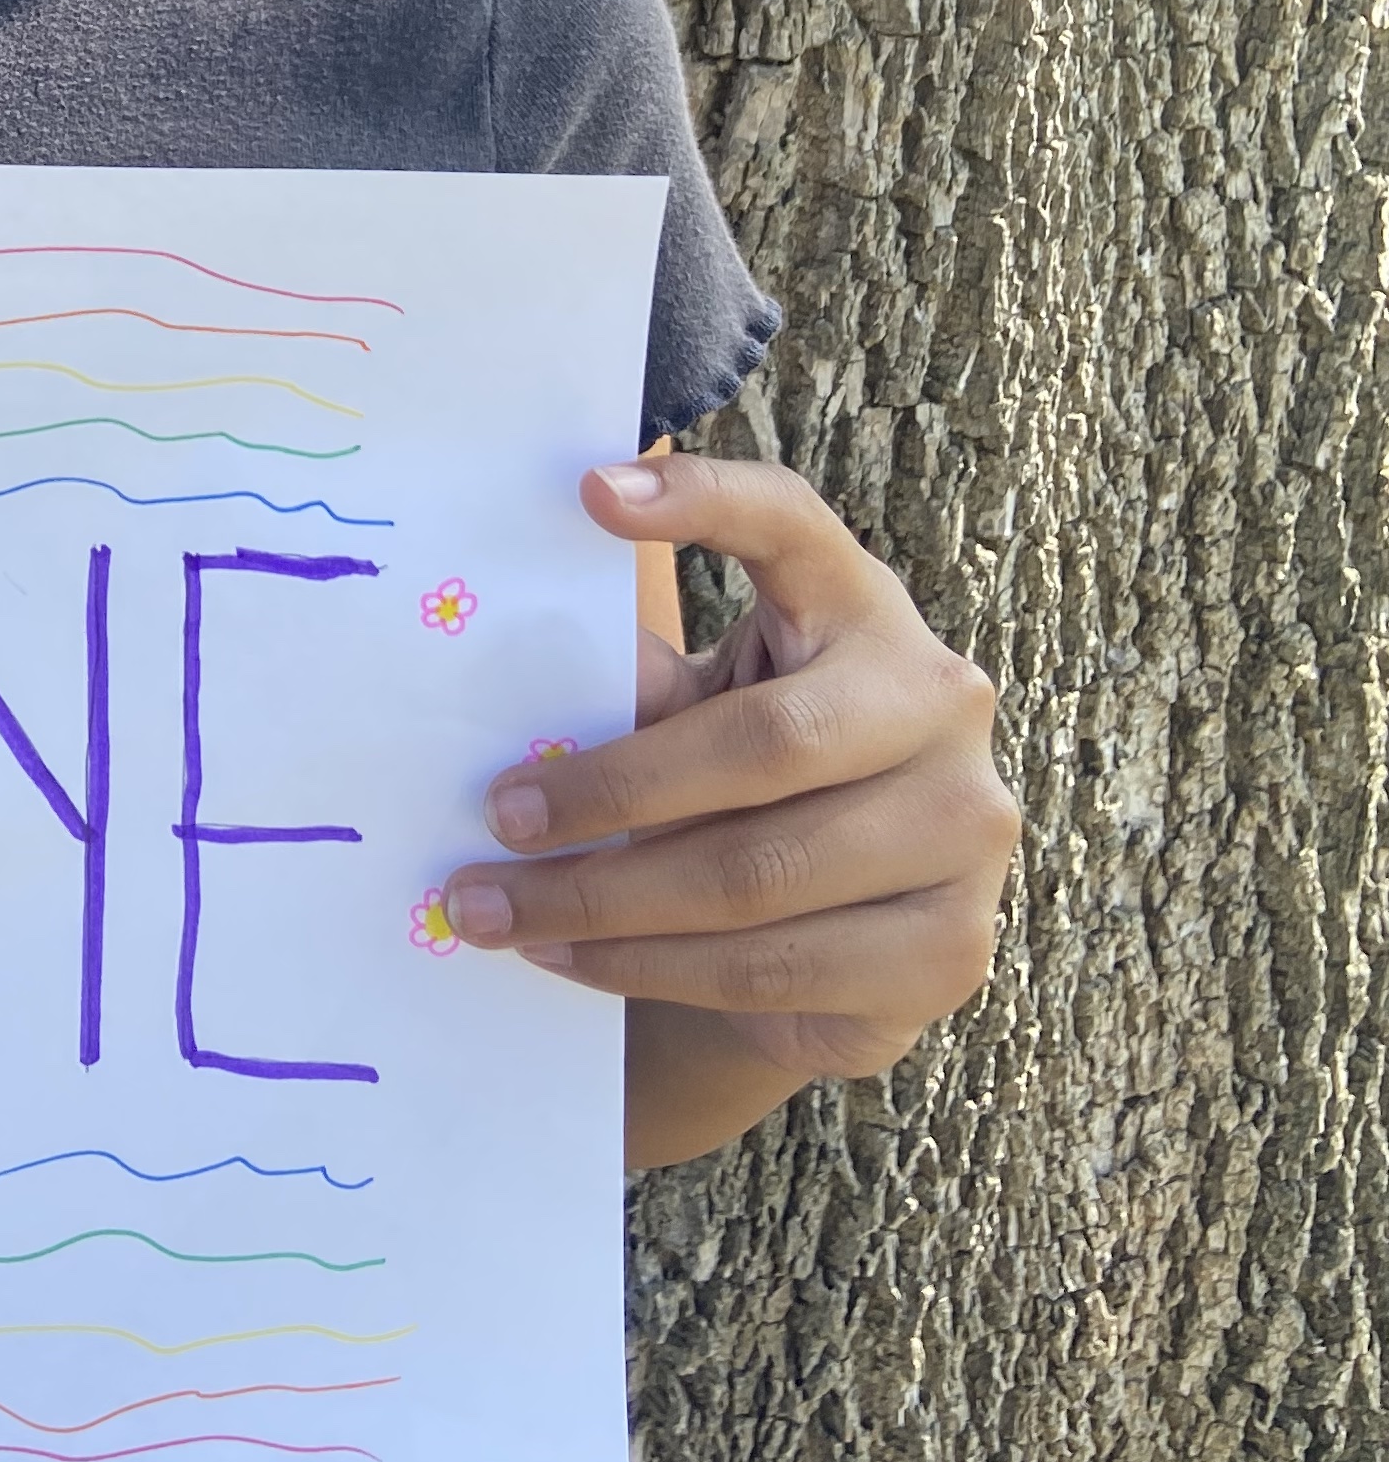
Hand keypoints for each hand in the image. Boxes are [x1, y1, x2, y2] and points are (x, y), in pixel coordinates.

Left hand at [439, 458, 1017, 1154]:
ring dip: (603, 902)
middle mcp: (939, 703)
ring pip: (756, 876)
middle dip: (610, 790)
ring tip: (499, 911)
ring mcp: (963, 831)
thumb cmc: (740, 787)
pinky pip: (773, 968)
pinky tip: (570, 959)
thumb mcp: (692, 710)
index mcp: (863, 608)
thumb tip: (498, 686)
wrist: (837, 936)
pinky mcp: (947, 950)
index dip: (705, 501)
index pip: (793, 525)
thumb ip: (633, 685)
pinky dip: (650, 968)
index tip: (590, 493)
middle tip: (498, 815)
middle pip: (764, 744)